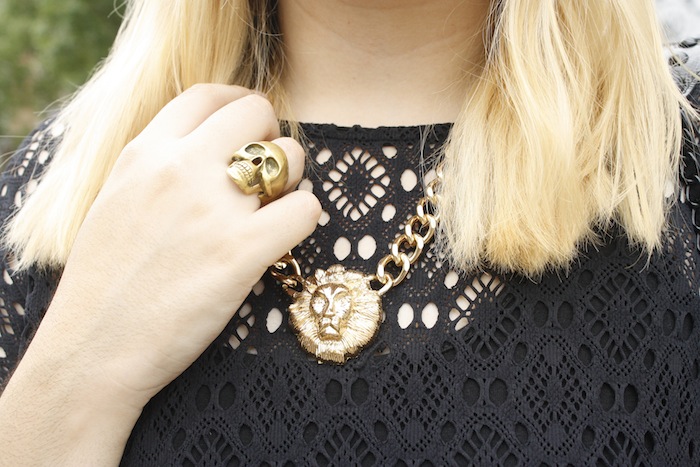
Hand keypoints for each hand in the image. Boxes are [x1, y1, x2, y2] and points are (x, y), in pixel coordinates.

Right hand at [35, 84, 320, 406]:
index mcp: (146, 152)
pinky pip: (305, 210)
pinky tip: (284, 237)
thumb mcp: (117, 198)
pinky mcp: (241, 252)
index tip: (251, 125)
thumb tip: (206, 146)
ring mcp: (213, 208)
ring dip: (292, 181)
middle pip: (257, 113)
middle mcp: (181, 167)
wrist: (95, 345)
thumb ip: (158, 163)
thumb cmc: (105, 279)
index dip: (240, 104)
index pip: (209, 94)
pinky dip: (304, 220)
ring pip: (289, 158)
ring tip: (273, 210)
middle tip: (267, 176)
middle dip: (271, 138)